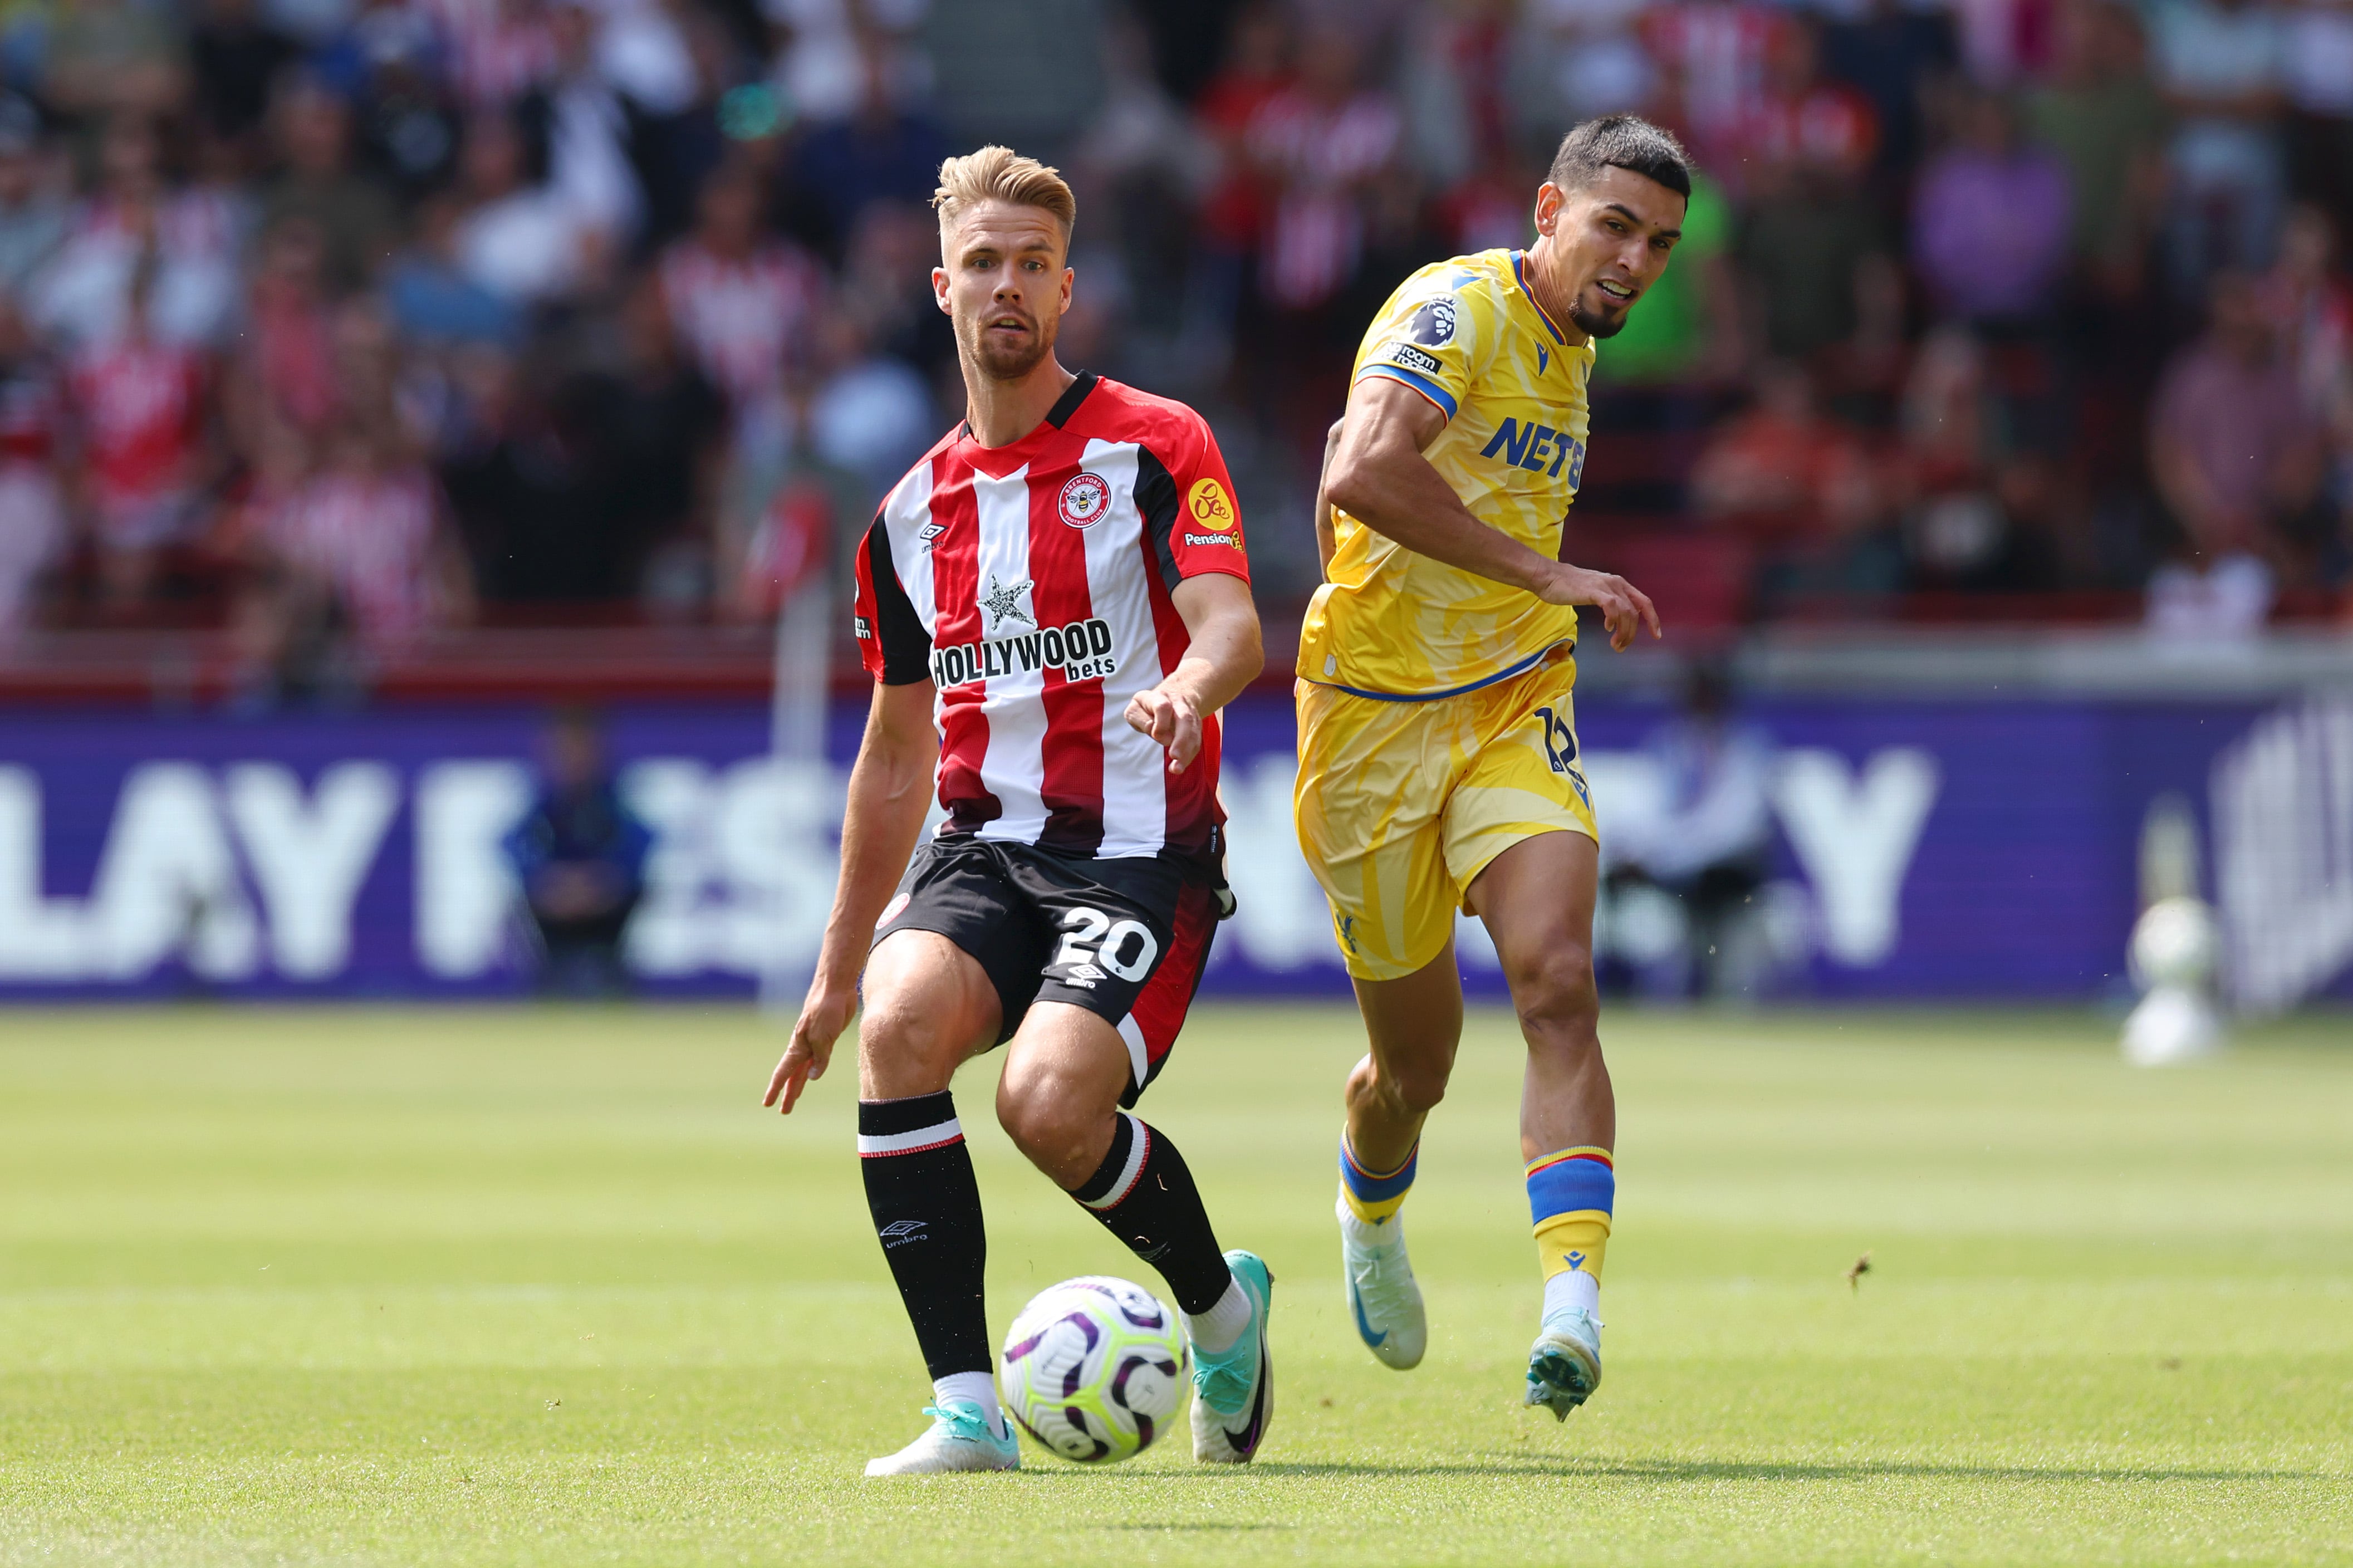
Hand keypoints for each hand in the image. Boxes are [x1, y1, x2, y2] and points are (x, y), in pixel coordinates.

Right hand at [764, 978, 856, 1114]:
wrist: (835, 987)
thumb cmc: (826, 1009)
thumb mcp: (824, 1037)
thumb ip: (820, 1059)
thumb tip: (812, 1079)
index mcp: (798, 1047)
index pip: (784, 1073)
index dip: (776, 1090)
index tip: (767, 1104)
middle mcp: (804, 1046)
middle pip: (793, 1075)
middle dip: (788, 1093)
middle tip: (784, 1111)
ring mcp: (814, 1042)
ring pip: (804, 1068)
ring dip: (799, 1084)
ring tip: (795, 1098)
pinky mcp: (826, 1037)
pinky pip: (818, 1058)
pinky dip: (813, 1069)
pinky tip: (813, 1074)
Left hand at [1124, 685, 1202, 773]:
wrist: (1171, 696)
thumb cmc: (1147, 707)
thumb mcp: (1135, 710)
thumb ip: (1142, 720)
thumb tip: (1159, 735)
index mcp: (1160, 697)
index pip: (1163, 707)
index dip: (1160, 723)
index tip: (1156, 736)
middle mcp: (1178, 703)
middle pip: (1185, 719)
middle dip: (1181, 739)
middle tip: (1174, 756)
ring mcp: (1190, 714)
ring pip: (1193, 732)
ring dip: (1187, 752)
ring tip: (1177, 769)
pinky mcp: (1196, 726)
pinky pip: (1196, 741)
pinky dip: (1189, 755)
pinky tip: (1180, 766)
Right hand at [1539, 563, 1661, 651]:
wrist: (1548, 576)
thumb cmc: (1567, 586)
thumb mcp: (1595, 592)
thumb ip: (1608, 601)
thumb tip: (1615, 619)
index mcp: (1619, 584)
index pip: (1644, 602)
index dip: (1653, 619)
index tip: (1656, 635)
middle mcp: (1616, 583)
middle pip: (1635, 612)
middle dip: (1632, 633)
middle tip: (1621, 646)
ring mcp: (1605, 586)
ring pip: (1626, 613)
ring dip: (1623, 632)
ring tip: (1615, 644)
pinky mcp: (1594, 591)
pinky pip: (1612, 607)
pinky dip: (1613, 620)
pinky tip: (1608, 627)